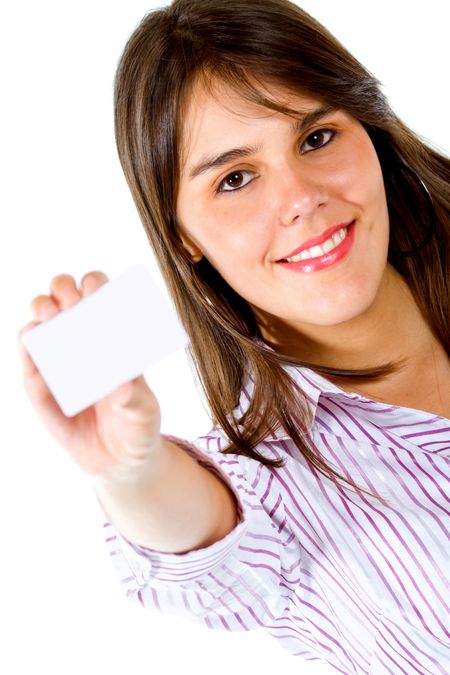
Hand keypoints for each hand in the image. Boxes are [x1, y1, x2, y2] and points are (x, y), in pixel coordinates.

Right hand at [18, 272, 161, 480]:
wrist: (116, 457)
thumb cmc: (135, 423)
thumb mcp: (143, 411)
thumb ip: (134, 398)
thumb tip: (121, 384)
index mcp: (114, 334)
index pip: (102, 294)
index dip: (97, 286)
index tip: (99, 293)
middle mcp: (83, 336)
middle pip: (66, 294)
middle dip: (66, 288)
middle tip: (73, 302)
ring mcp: (58, 354)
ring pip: (41, 314)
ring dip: (43, 306)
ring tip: (52, 315)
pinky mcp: (39, 378)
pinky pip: (27, 350)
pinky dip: (27, 338)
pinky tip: (33, 336)